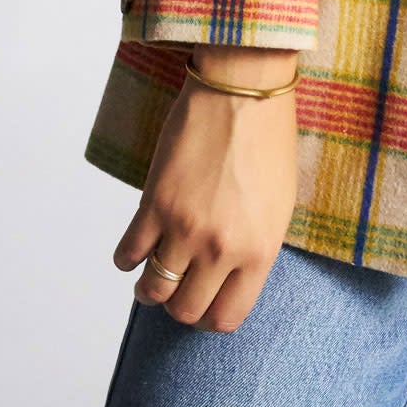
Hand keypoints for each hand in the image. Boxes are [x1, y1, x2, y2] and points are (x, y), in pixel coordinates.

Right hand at [112, 48, 300, 332]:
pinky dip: (127, 258)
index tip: (205, 304)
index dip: (210, 318)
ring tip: (153, 271)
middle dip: (179, 304)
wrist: (243, 89)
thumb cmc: (268, 141)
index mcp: (260, 250)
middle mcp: (222, 247)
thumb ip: (254, 248)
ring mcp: (185, 227)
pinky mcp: (154, 203)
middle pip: (185, 311)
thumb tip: (229, 278)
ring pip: (151, 291)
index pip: (226, 318)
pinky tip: (137, 247)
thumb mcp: (279, 205)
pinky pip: (128, 254)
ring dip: (148, 288)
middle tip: (179, 286)